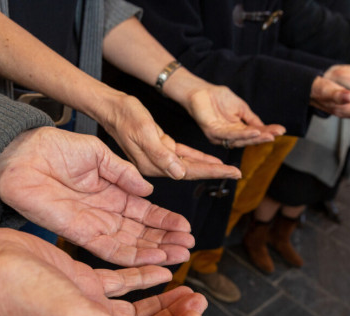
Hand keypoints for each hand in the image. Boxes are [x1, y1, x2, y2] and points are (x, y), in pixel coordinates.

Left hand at [0, 127, 194, 266]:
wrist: (21, 155)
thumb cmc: (54, 148)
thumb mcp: (98, 154)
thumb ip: (123, 173)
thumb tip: (148, 192)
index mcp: (112, 191)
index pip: (145, 212)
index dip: (165, 220)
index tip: (185, 228)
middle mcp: (105, 212)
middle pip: (142, 232)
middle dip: (166, 240)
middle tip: (189, 246)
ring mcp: (93, 225)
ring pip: (131, 245)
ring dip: (156, 251)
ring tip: (180, 255)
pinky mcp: (79, 235)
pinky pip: (110, 250)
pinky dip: (134, 256)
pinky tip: (154, 258)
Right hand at [0, 228, 207, 315]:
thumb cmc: (17, 301)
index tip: (193, 314)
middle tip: (197, 298)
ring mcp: (87, 310)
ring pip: (137, 312)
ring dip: (164, 302)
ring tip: (187, 288)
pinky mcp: (79, 284)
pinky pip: (119, 285)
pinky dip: (142, 280)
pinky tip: (160, 271)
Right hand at [99, 93, 242, 179]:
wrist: (111, 108)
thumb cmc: (125, 116)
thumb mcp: (143, 131)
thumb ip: (160, 153)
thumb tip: (180, 173)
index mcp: (152, 165)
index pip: (188, 172)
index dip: (212, 172)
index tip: (232, 172)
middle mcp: (156, 165)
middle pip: (191, 171)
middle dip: (215, 172)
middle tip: (238, 172)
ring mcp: (158, 158)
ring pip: (189, 164)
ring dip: (209, 166)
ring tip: (229, 169)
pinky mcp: (160, 148)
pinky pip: (182, 155)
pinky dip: (197, 157)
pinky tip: (210, 160)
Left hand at [184, 84, 285, 147]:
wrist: (200, 90)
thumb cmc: (218, 98)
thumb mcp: (241, 108)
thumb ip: (252, 119)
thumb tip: (266, 128)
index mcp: (236, 130)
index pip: (254, 133)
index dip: (267, 132)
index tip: (281, 130)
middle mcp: (228, 136)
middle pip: (248, 139)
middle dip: (263, 137)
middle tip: (277, 134)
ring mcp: (220, 136)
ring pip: (240, 139)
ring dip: (256, 137)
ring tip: (269, 135)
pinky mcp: (212, 132)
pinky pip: (229, 135)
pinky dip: (243, 134)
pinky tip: (254, 131)